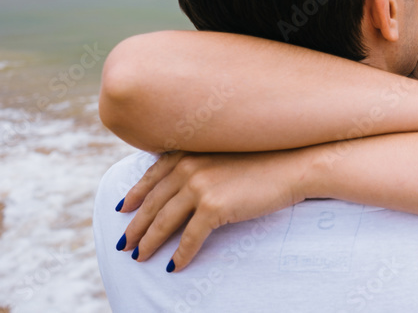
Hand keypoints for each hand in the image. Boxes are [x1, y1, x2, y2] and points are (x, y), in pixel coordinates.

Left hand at [115, 149, 312, 271]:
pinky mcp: (214, 207)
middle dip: (136, 225)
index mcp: (190, 151)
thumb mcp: (226, 152)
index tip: (124, 208)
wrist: (294, 164)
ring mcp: (200, 186)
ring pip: (164, 222)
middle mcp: (189, 166)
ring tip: (140, 257)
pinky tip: (174, 266)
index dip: (136, 193)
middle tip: (124, 243)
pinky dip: (180, 254)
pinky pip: (190, 238)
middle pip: (153, 202)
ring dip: (149, 242)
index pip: (153, 175)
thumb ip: (202, 162)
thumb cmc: (267, 159)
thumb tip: (185, 182)